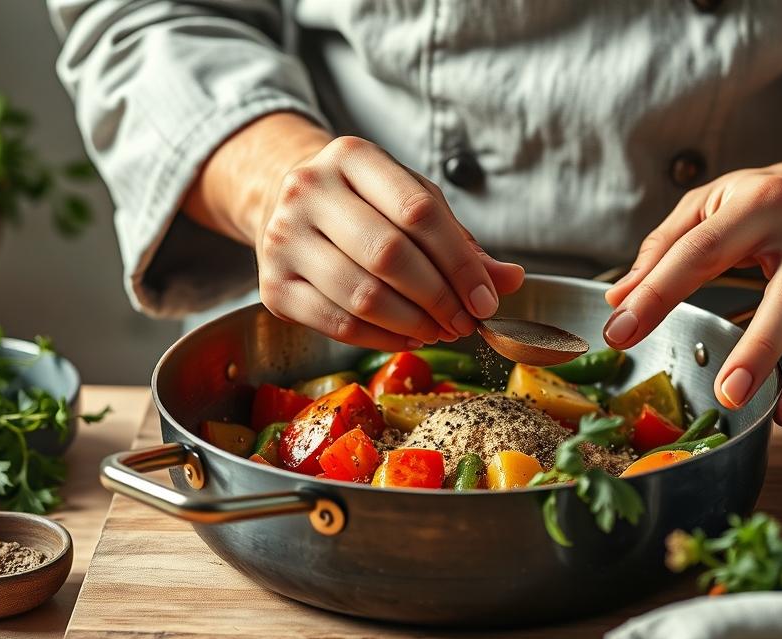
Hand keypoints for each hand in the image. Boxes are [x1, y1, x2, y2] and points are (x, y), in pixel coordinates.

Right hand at [185, 114, 523, 349]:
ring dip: (413, 324)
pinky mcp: (272, 286)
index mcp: (351, 156)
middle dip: (439, 298)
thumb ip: (459, 241)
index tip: (486, 299)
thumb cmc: (364, 205)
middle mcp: (308, 190)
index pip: (418, 211)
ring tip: (439, 331)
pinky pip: (337, 323)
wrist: (281, 205)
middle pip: (389, 254)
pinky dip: (381, 338)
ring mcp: (282, 238)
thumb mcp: (411, 202)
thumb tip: (509, 280)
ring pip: (362, 295)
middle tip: (464, 323)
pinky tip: (407, 337)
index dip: (460, 262)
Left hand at [604, 158, 781, 424]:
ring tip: (750, 403)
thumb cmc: (774, 199)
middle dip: (753, 346)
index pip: (700, 250)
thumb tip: (620, 298)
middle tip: (722, 392)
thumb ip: (665, 247)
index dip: (657, 292)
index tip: (620, 332)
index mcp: (759, 203)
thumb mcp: (715, 202)